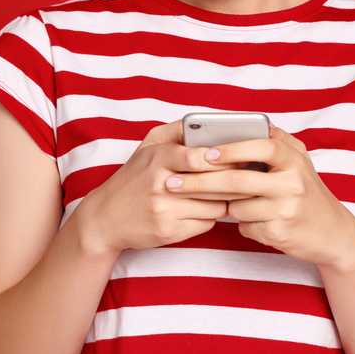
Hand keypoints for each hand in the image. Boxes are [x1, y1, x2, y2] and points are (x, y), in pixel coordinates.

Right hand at [78, 119, 251, 256]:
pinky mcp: (169, 232)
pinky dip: (211, 217)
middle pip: (211, 184)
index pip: (198, 158)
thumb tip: (209, 120)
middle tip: (249, 176)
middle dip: (233, 180)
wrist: (105, 218)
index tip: (238, 158)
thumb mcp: (147, 146)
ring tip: (229, 193)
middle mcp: (160, 185)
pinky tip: (207, 209)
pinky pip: (206, 224)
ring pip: (214, 206)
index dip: (222, 159)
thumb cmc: (133, 178)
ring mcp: (164, 211)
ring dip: (224, 200)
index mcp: (157, 159)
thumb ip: (177, 130)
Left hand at [164, 124, 354, 269]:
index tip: (204, 153)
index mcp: (294, 159)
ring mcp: (286, 209)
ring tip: (233, 203)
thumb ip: (273, 142)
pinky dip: (243, 223)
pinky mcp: (280, 233)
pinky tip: (256, 220)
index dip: (231, 149)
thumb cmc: (306, 191)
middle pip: (238, 180)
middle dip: (200, 182)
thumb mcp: (297, 161)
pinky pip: (245, 226)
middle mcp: (292, 182)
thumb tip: (236, 124)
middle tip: (172, 183)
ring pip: (236, 207)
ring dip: (226, 207)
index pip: (261, 147)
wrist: (332, 232)